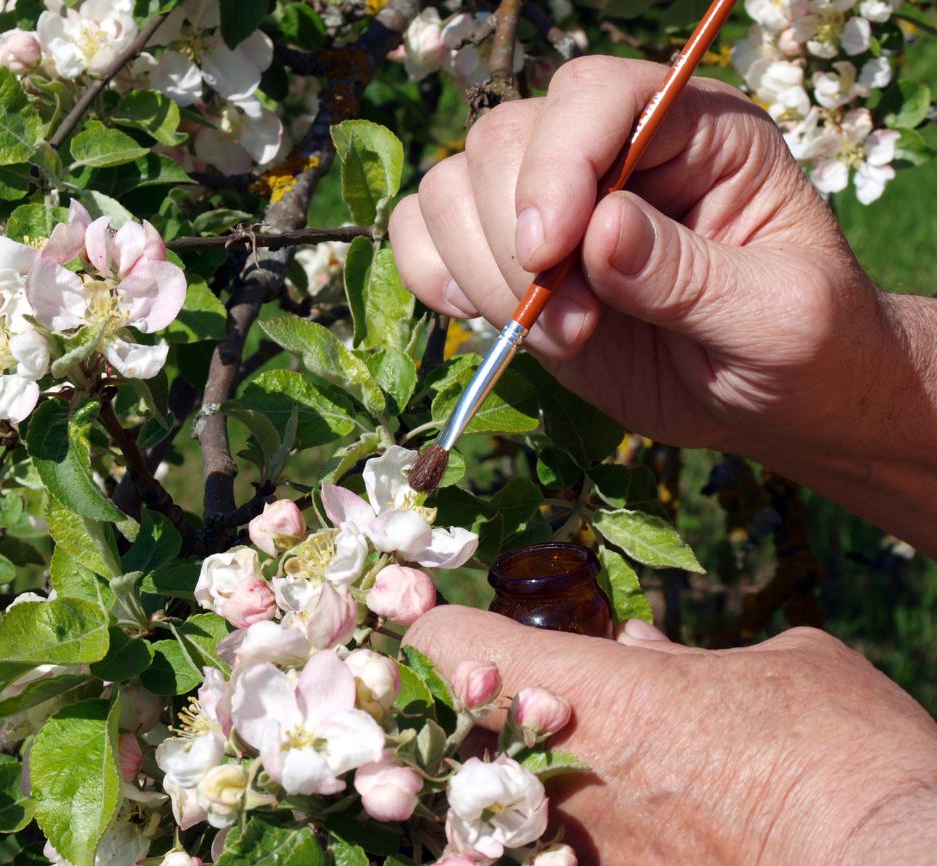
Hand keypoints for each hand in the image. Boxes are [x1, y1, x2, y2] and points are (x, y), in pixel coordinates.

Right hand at [390, 55, 898, 463]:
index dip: (556, 164)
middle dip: (515, 245)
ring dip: (481, 273)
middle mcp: (613, 157)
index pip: (592, 96)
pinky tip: (488, 321)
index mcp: (695, 132)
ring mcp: (554, 213)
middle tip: (575, 327)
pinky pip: (428, 239)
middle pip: (502, 141)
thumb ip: (691, 274)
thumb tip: (599, 233)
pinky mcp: (515, 269)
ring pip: (452, 190)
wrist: (775, 402)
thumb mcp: (779, 315)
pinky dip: (435, 278)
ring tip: (556, 338)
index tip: (550, 254)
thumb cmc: (804, 348)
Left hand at [404, 607, 936, 865]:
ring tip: (642, 804)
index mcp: (583, 697)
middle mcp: (550, 796)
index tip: (469, 637)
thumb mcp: (783, 671)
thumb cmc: (848, 768)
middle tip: (554, 721)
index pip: (440, 646)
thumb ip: (689, 659)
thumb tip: (642, 651)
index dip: (446, 631)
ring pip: (508, 829)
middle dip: (489, 728)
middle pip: (455, 746)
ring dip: (548, 806)